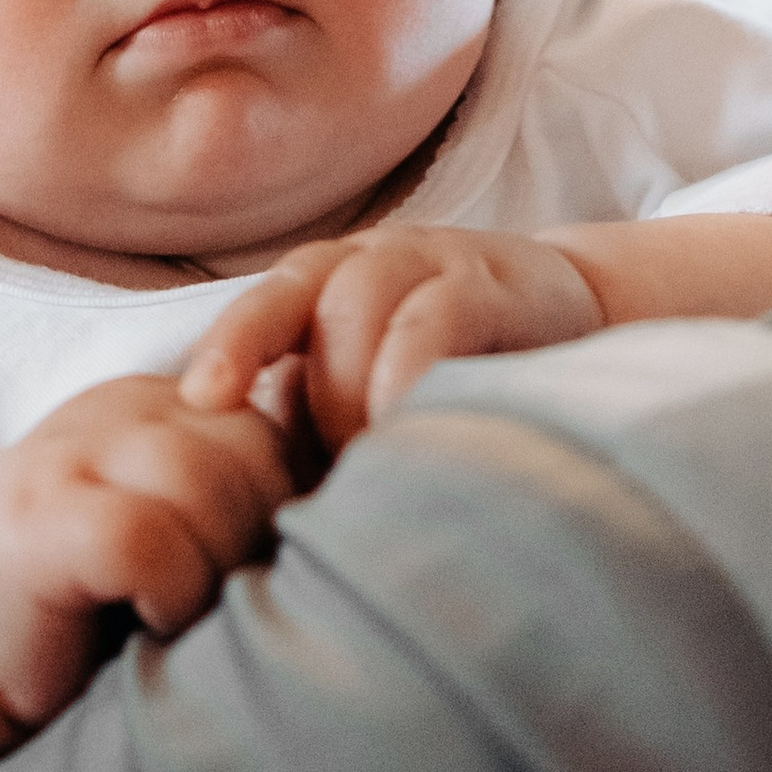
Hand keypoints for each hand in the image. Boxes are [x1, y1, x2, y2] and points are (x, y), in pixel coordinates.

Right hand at [0, 373, 293, 730]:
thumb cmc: (100, 612)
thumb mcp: (189, 534)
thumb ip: (251, 500)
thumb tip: (371, 507)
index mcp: (165, 404)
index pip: (275, 422)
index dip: (287, 504)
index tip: (256, 567)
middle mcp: (118, 409)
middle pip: (251, 446)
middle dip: (255, 535)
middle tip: (219, 598)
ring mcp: (68, 453)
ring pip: (203, 483)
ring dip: (212, 569)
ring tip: (179, 615)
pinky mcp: (35, 516)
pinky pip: (145, 539)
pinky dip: (167, 593)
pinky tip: (145, 623)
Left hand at [181, 226, 608, 455]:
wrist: (571, 318)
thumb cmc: (447, 379)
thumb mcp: (368, 396)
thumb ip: (310, 433)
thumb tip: (244, 510)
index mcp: (326, 286)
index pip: (265, 306)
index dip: (231, 344)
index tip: (200, 401)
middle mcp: (371, 261)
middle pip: (304, 302)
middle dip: (314, 394)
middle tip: (341, 467)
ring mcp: (437, 263)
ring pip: (360, 298)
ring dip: (355, 386)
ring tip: (375, 451)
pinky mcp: (499, 285)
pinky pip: (436, 313)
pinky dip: (409, 365)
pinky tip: (407, 416)